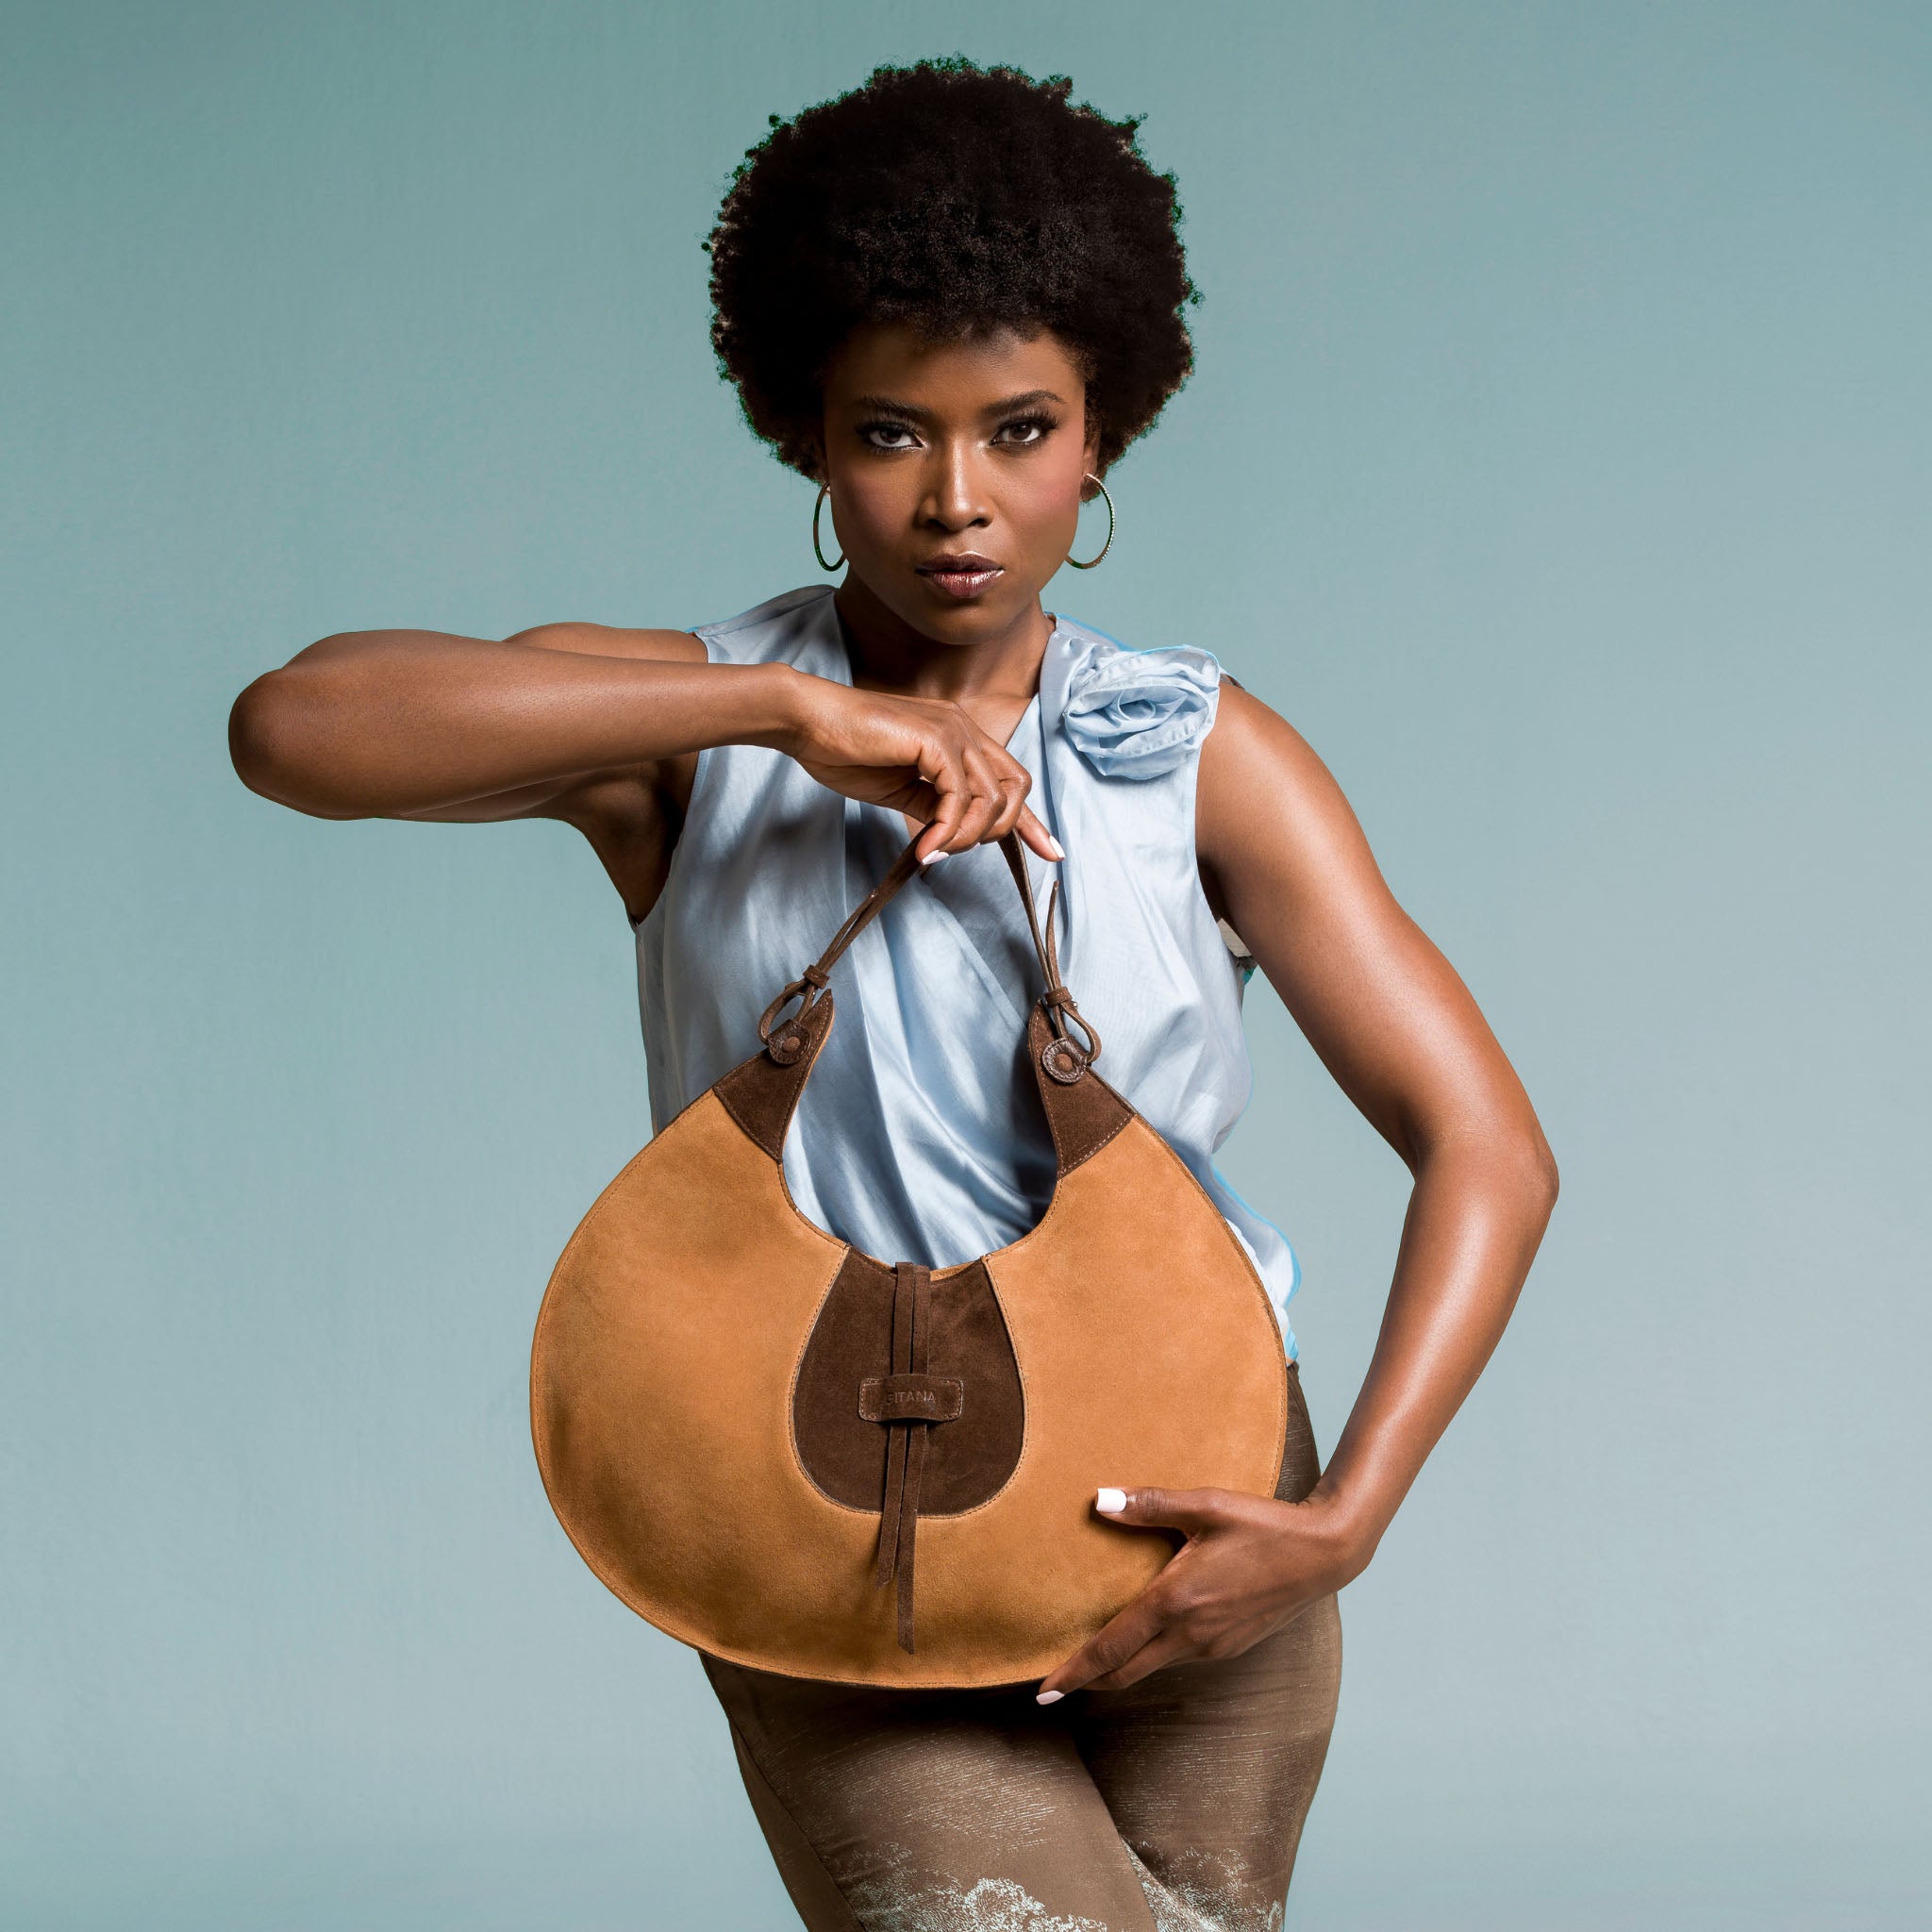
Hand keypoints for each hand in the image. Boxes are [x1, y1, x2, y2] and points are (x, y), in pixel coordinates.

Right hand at [777, 674, 1062, 864]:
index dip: (1032, 821)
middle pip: (1016, 788)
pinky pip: (959, 797)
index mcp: (959, 738)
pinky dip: (946, 830)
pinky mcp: (935, 738)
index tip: (1051, 853)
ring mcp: (953, 729)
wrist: (808, 723)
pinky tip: (924, 846)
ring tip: (933, 852)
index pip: (1011, 781)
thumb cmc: (846, 751)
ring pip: (992, 797)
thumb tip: (953, 836)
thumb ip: (935, 807)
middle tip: (956, 852)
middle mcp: (964, 728)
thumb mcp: (902, 789)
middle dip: (1001, 830)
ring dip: (966, 837)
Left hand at [1034, 1483, 1365, 1699]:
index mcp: (1175, 1601)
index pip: (1111, 1647)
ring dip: (1123, 1663)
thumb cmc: (1262, 1525)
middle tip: (1054, 1684)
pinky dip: (1154, 1651)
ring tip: (1095, 1651)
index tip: (1043, 1691)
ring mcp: (1213, 1646)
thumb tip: (1100, 1500)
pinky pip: (1180, 1655)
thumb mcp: (1205, 1505)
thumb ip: (1150, 1505)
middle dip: (1089, 1679)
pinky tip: (1151, 1630)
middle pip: (1126, 1671)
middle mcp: (1190, 1633)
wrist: (1323, 1554)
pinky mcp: (1230, 1646)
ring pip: (1154, 1664)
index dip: (1075, 1671)